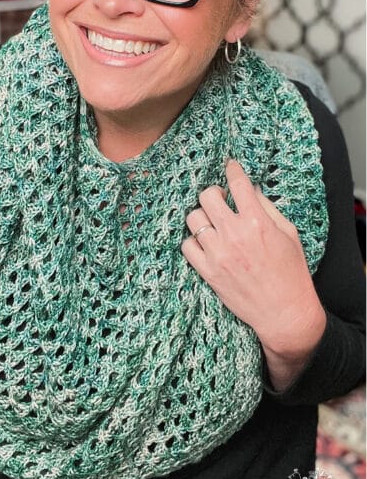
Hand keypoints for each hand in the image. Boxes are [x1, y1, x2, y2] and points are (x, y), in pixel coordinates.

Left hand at [182, 159, 325, 387]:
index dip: (232, 170)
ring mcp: (218, 253)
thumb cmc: (291, 273)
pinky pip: (186, 245)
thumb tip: (249, 190)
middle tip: (220, 199)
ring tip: (211, 222)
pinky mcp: (207, 271)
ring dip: (201, 216)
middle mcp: (234, 234)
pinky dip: (193, 241)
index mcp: (257, 222)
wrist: (283, 311)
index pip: (238, 183)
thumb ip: (267, 209)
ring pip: (193, 218)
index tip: (230, 166)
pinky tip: (205, 243)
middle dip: (213, 193)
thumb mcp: (287, 234)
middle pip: (207, 196)